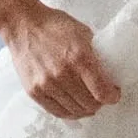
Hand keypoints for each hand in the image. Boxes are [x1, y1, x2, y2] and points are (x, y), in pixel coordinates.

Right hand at [3, 3, 121, 119]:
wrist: (23, 25)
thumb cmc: (54, 25)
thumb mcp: (83, 33)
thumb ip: (95, 54)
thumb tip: (108, 72)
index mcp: (79, 57)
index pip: (102, 92)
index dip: (112, 97)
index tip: (114, 94)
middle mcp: (63, 74)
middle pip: (90, 105)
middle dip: (100, 103)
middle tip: (100, 96)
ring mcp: (47, 84)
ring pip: (74, 111)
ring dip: (85, 109)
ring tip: (87, 102)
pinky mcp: (34, 91)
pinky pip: (57, 112)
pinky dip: (69, 112)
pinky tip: (74, 106)